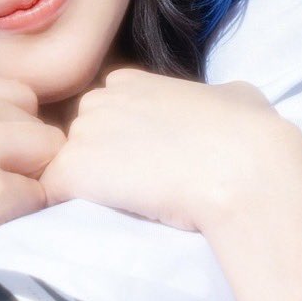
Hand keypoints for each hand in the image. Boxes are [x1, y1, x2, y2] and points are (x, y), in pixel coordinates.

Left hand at [41, 68, 299, 234]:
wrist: (243, 168)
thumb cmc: (250, 134)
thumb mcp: (237, 95)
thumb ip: (213, 96)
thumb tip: (221, 102)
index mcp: (131, 80)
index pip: (105, 110)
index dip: (121, 142)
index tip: (146, 165)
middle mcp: (100, 98)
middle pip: (80, 138)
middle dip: (97, 164)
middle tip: (134, 191)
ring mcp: (82, 133)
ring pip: (64, 167)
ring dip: (84, 190)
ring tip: (122, 210)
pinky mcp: (72, 170)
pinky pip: (51, 194)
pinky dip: (66, 210)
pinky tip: (101, 220)